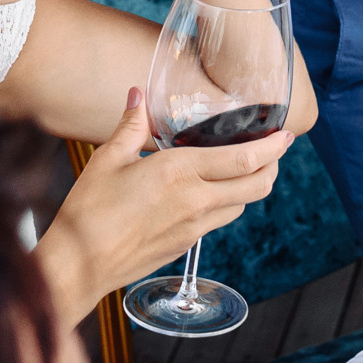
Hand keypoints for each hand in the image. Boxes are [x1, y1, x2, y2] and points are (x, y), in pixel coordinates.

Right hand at [35, 89, 291, 325]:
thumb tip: (138, 94)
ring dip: (252, 187)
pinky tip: (213, 194)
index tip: (285, 135)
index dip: (272, 147)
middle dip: (273, 166)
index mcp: (179, 172)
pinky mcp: (184, 246)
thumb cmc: (88, 212)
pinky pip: (219, 222)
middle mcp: (195, 201)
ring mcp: (193, 228)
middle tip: (275, 151)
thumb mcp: (107, 160)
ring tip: (249, 170)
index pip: (244, 159)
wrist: (76, 267)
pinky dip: (228, 204)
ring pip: (241, 205)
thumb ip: (131, 126)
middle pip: (256, 185)